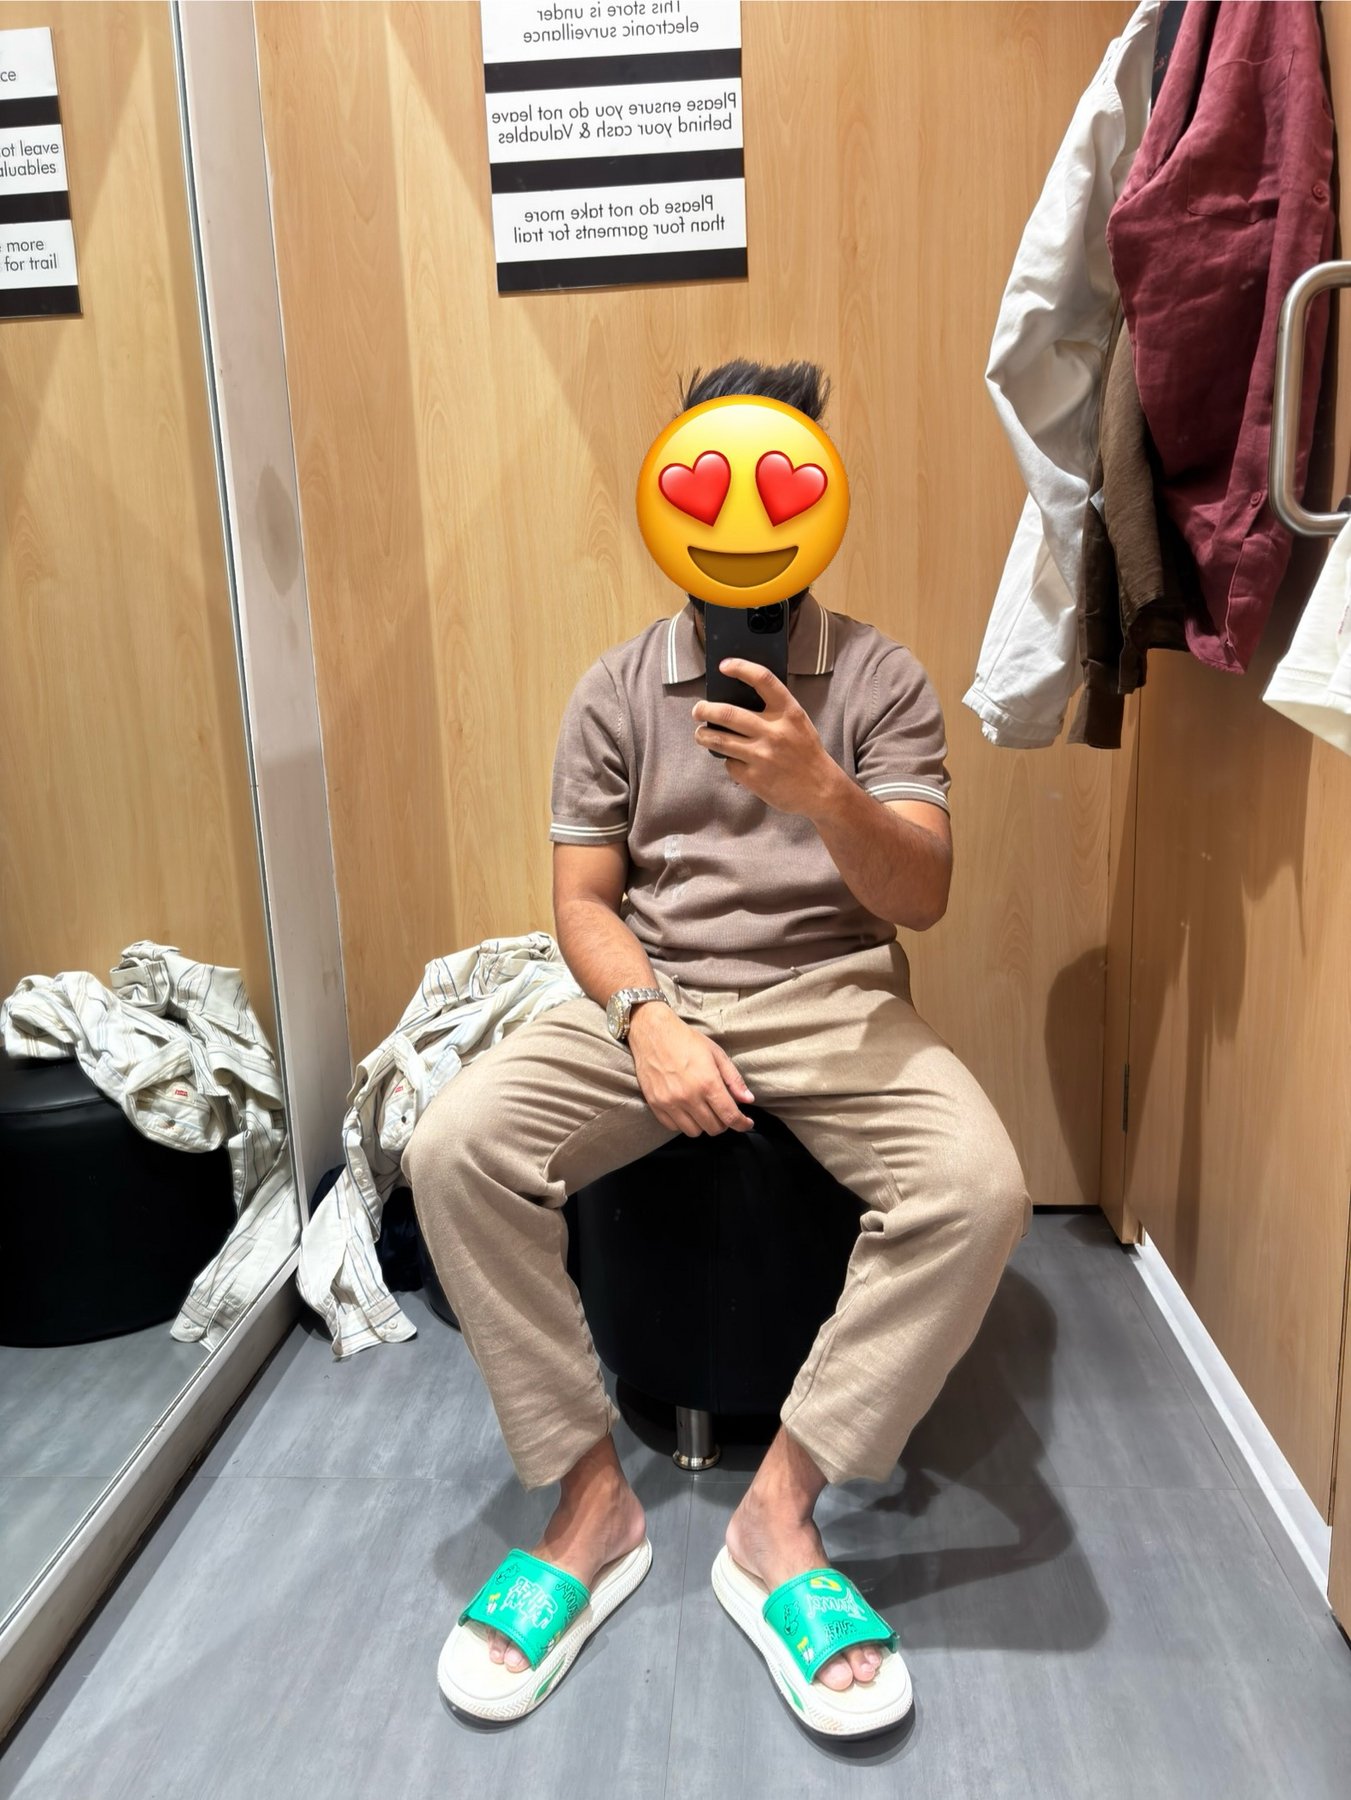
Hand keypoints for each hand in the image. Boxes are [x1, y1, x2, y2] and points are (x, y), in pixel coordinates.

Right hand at [628, 1004, 755, 1136]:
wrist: (653, 1032)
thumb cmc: (686, 1040)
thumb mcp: (716, 1054)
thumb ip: (734, 1079)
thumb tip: (748, 1100)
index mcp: (707, 1083)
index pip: (730, 1116)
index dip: (742, 1124)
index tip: (745, 1123)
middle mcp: (689, 1097)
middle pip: (713, 1128)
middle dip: (723, 1122)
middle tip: (722, 1111)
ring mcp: (670, 1102)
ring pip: (694, 1132)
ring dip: (703, 1124)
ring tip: (703, 1110)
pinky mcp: (655, 1104)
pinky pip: (673, 1127)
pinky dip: (683, 1123)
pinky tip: (686, 1109)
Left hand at [691, 660, 841, 816]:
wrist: (821, 790)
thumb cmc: (805, 752)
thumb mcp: (798, 723)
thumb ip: (774, 710)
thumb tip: (735, 699)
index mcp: (789, 712)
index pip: (763, 680)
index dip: (741, 668)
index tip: (724, 665)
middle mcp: (774, 731)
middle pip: (727, 713)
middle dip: (704, 710)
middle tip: (698, 710)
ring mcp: (762, 755)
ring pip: (719, 740)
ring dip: (703, 735)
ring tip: (701, 734)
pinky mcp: (754, 777)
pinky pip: (729, 764)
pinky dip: (729, 761)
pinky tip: (735, 761)